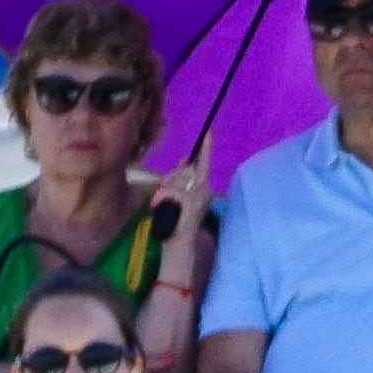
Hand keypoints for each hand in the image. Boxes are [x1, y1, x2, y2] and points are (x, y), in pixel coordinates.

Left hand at [154, 155, 211, 274]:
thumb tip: (187, 160)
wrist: (179, 242)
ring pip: (174, 181)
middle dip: (171, 181)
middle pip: (184, 171)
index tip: (211, 130)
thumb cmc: (177, 220)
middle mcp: (206, 190)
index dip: (207, 147)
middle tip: (165, 200)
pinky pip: (170, 192)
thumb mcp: (179, 194)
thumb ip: (183, 177)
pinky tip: (165, 211)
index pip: (204, 163)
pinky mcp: (190, 201)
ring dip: (165, 193)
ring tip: (167, 209)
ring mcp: (199, 196)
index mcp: (204, 188)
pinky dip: (162, 200)